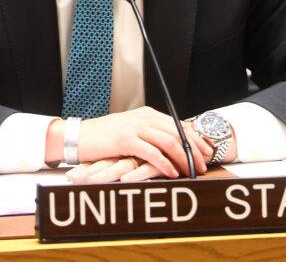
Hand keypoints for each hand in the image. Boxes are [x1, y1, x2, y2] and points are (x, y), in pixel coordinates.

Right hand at [68, 107, 211, 178]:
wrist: (79, 136)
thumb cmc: (104, 137)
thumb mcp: (130, 131)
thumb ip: (149, 134)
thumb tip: (171, 147)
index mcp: (147, 114)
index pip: (178, 125)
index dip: (195, 139)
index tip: (206, 152)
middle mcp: (143, 117)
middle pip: (177, 133)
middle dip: (194, 150)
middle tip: (203, 165)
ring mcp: (135, 127)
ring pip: (169, 142)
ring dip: (183, 158)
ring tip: (191, 171)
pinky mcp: (126, 139)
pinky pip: (152, 152)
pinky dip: (165, 163)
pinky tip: (172, 172)